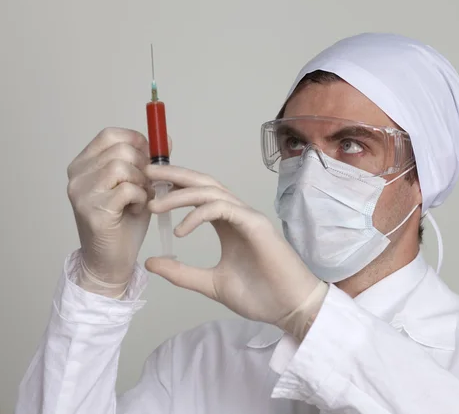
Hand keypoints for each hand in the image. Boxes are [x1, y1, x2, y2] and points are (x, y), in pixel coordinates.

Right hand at [67, 128, 156, 296]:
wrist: (111, 261)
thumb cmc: (124, 222)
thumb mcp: (137, 184)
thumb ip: (147, 162)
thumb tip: (166, 139)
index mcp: (83, 165)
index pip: (109, 135)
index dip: (136, 141)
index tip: (149, 157)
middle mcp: (77, 176)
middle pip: (120, 150)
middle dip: (143, 166)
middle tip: (146, 185)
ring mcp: (82, 193)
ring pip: (122, 167)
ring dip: (142, 183)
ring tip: (141, 199)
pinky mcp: (93, 211)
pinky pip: (127, 189)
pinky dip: (141, 198)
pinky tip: (137, 210)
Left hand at [144, 165, 327, 339]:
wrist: (290, 309)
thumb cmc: (260, 295)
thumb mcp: (210, 284)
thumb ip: (182, 273)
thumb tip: (151, 262)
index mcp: (227, 224)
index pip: (198, 195)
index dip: (174, 187)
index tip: (147, 188)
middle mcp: (236, 215)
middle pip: (203, 183)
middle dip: (174, 175)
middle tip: (146, 172)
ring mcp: (247, 217)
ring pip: (210, 192)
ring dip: (180, 195)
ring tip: (155, 206)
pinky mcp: (256, 225)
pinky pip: (223, 209)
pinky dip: (199, 214)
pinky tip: (181, 229)